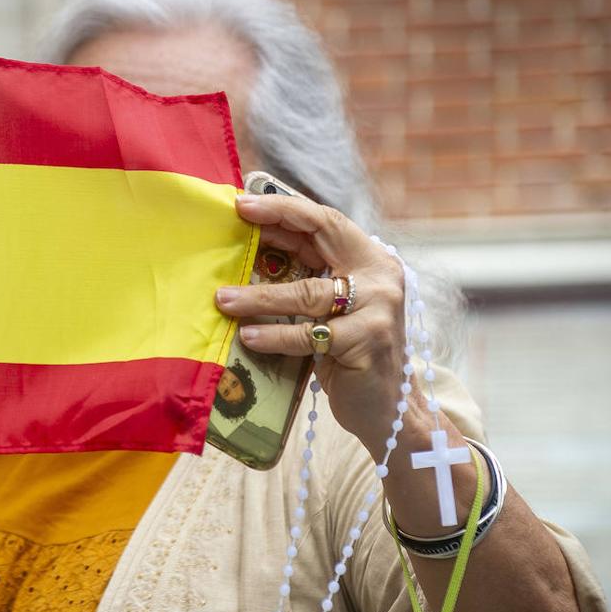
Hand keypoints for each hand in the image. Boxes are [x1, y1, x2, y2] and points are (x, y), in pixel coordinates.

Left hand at [214, 192, 409, 453]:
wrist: (387, 408)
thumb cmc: (349, 355)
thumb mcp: (331, 309)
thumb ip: (306, 279)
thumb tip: (252, 253)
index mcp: (370, 260)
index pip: (325, 221)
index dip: (285, 208)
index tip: (244, 203)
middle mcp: (379, 277)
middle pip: (321, 238)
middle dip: (274, 225)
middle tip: (233, 222)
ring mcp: (377, 309)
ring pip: (307, 293)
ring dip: (259, 296)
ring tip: (222, 298)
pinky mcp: (367, 342)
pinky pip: (310, 334)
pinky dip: (275, 335)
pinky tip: (248, 336)